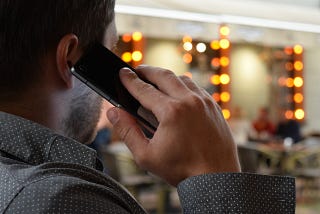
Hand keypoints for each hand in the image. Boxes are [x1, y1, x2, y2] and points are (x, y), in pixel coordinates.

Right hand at [107, 66, 239, 185]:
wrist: (216, 178)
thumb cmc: (182, 169)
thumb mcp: (146, 155)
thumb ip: (127, 131)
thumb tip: (113, 112)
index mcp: (171, 112)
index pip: (144, 89)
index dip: (129, 80)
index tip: (122, 73)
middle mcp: (189, 101)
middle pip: (163, 76)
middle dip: (147, 70)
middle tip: (137, 70)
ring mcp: (204, 102)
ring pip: (182, 79)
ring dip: (166, 76)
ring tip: (155, 79)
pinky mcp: (214, 106)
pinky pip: (196, 87)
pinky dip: (183, 85)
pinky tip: (177, 91)